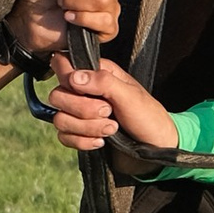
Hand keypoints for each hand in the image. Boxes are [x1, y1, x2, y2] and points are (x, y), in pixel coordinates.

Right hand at [46, 57, 181, 159]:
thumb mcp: (130, 95)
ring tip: (111, 129)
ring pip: (59, 119)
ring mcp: (80, 114)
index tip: (87, 91)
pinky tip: (101, 142)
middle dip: (82, 109)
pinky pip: (64, 137)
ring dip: (86, 128)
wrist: (156, 148)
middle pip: (57, 96)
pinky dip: (82, 142)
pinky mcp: (79, 134)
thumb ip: (103, 82)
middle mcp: (85, 92)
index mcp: (96, 73)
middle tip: (108, 112)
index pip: (63, 65)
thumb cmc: (148, 117)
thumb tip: (74, 77)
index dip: (67, 78)